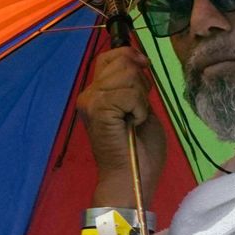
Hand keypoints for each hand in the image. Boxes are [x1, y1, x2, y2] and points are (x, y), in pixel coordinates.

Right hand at [76, 47, 166, 207]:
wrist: (131, 179)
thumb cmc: (140, 151)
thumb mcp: (141, 108)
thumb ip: (135, 87)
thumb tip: (137, 61)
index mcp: (97, 94)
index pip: (109, 57)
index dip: (130, 56)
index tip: (144, 67)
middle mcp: (89, 94)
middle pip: (121, 61)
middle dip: (140, 81)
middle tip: (139, 108)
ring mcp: (91, 101)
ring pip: (127, 74)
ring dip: (140, 97)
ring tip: (136, 118)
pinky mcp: (98, 109)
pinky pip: (129, 92)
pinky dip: (139, 108)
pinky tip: (134, 123)